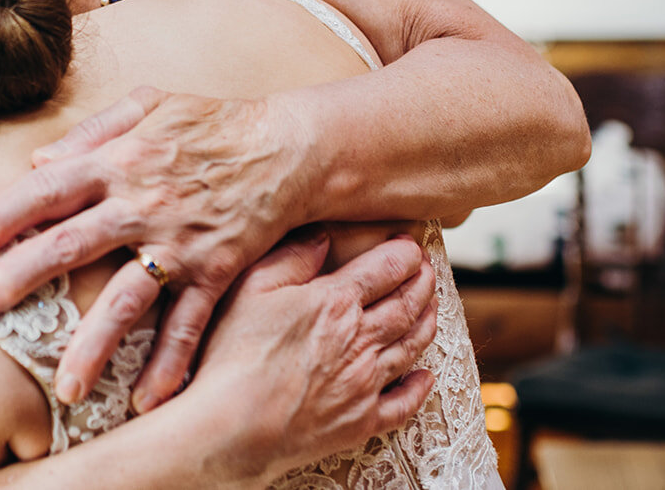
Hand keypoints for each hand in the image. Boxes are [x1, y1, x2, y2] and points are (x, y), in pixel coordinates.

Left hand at [0, 86, 308, 409]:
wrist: (288, 147)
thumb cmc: (211, 124)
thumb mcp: (150, 106)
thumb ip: (91, 132)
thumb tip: (37, 162)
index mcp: (120, 160)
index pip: (49, 189)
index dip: (2, 215)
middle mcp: (144, 203)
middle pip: (71, 243)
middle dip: (19, 277)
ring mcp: (180, 242)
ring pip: (128, 299)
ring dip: (94, 344)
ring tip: (63, 386)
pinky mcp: (216, 270)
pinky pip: (189, 323)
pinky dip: (172, 363)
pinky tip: (147, 400)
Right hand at [185, 230, 437, 483]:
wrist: (231, 426)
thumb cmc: (233, 355)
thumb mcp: (251, 289)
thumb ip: (291, 259)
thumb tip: (321, 239)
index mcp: (335, 302)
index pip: (386, 270)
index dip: (405, 254)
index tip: (410, 247)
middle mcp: (360, 340)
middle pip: (406, 306)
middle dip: (422, 285)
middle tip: (427, 273)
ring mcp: (365, 383)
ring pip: (411, 348)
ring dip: (427, 325)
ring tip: (433, 310)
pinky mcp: (361, 421)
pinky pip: (403, 404)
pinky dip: (419, 389)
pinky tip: (425, 378)